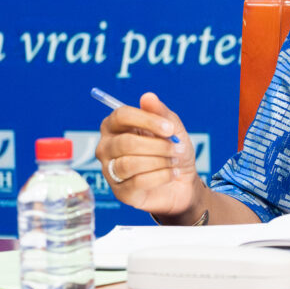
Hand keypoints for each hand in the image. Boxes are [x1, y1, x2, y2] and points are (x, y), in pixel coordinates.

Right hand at [95, 92, 205, 221]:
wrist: (183, 180)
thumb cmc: (172, 149)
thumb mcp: (172, 127)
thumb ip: (160, 112)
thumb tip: (147, 96)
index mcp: (115, 125)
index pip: (121, 116)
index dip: (147, 120)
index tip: (169, 128)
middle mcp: (107, 147)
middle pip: (125, 142)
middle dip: (157, 145)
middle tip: (176, 147)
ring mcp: (110, 171)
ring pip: (130, 164)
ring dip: (159, 161)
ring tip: (174, 160)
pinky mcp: (120, 192)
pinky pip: (137, 182)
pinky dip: (160, 176)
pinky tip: (172, 173)